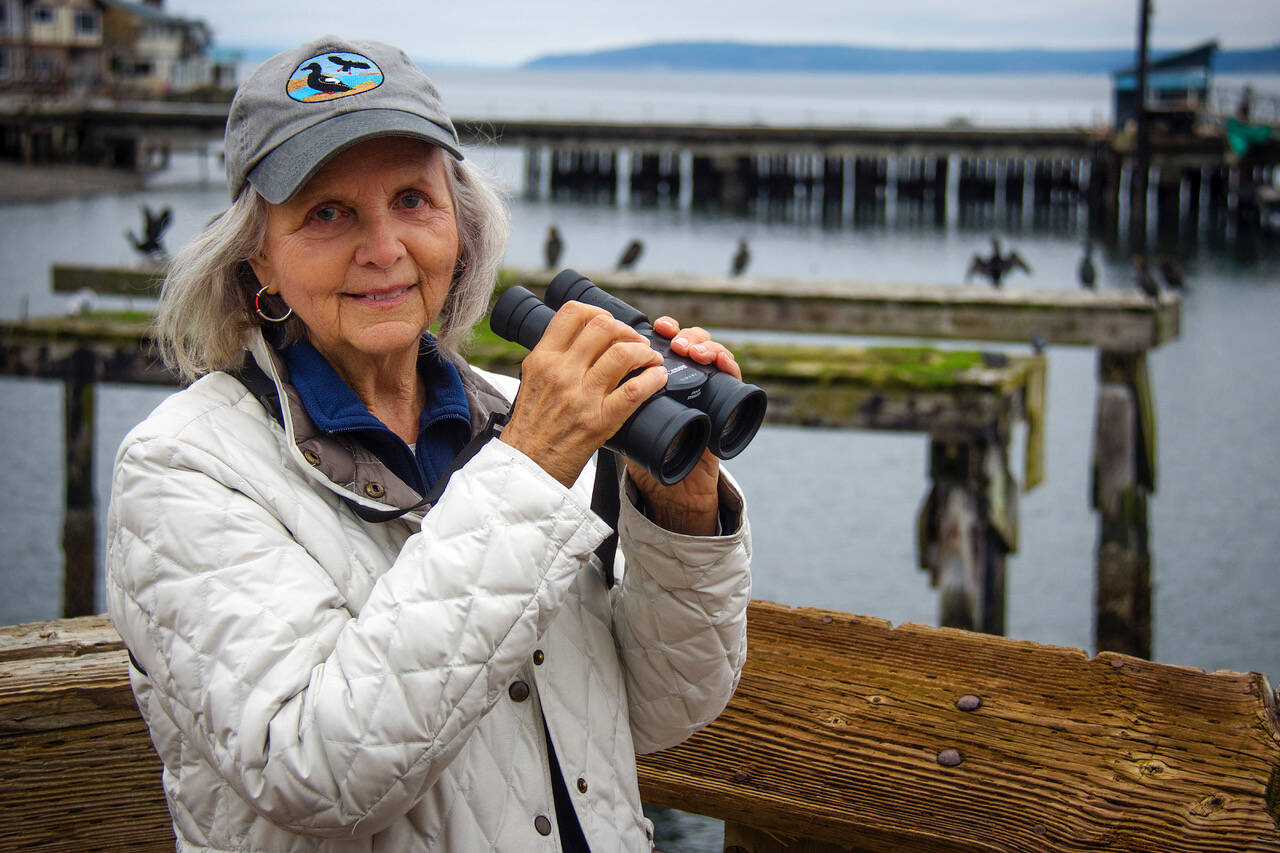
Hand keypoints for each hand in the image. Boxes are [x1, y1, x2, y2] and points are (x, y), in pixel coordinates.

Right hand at [500, 301, 667, 487]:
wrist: (527, 467)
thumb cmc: (531, 427)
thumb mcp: (532, 381)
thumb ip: (554, 359)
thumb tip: (583, 340)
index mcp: (543, 359)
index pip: (574, 313)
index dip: (600, 311)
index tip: (611, 322)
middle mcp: (561, 372)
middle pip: (604, 326)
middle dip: (628, 331)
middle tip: (636, 342)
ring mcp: (581, 396)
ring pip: (623, 353)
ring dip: (645, 352)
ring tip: (650, 359)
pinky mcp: (599, 420)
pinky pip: (634, 390)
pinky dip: (653, 380)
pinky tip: (658, 378)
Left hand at [625, 317, 740, 535]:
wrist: (674, 489)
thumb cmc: (647, 454)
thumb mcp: (623, 424)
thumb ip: (613, 401)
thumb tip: (586, 374)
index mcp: (660, 377)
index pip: (665, 340)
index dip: (664, 328)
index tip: (657, 326)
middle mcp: (684, 376)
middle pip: (689, 337)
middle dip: (683, 332)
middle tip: (673, 338)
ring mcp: (706, 386)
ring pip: (710, 349)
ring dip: (702, 343)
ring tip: (692, 351)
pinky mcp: (724, 403)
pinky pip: (731, 376)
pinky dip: (728, 364)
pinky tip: (721, 363)